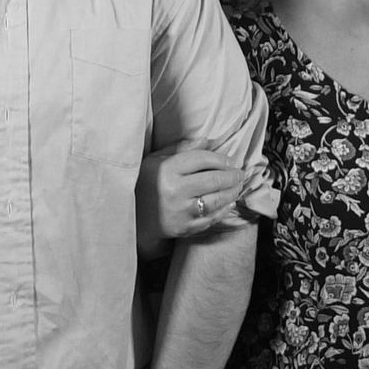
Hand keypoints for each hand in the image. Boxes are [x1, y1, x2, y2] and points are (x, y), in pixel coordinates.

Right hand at [136, 145, 263, 254]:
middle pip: (213, 179)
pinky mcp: (182, 228)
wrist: (127, 217)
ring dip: (232, 193)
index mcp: (166, 169)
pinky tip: (230, 204)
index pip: (202, 159)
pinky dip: (223, 211)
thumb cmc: (143, 183)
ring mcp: (179, 211)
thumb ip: (181, 149)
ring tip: (238, 187)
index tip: (231, 160)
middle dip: (232, 176)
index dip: (221, 158)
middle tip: (241, 173)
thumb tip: (207, 140)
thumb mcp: (155, 160)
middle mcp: (173, 190)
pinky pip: (209, 219)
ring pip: (215, 200)